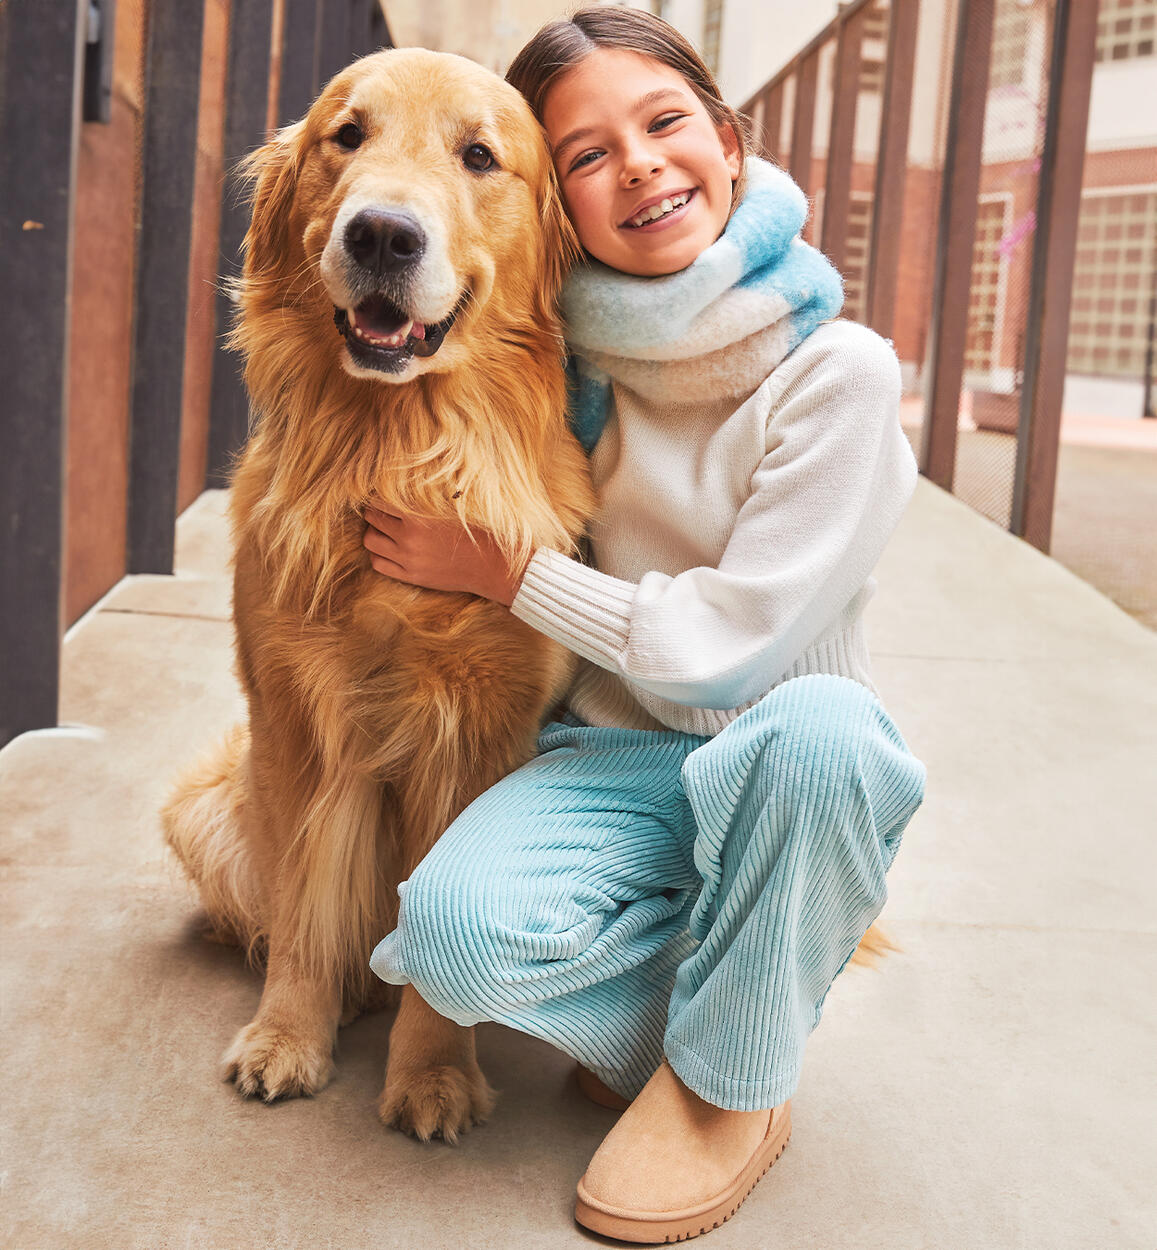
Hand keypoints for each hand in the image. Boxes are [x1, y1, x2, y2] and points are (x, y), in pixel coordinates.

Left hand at [362, 507, 527, 606]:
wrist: (493, 563)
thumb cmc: (477, 527)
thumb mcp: (453, 503)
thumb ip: (427, 492)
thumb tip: (404, 473)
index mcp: (418, 515)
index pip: (379, 499)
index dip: (380, 494)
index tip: (385, 494)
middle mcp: (408, 537)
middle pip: (372, 518)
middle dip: (376, 511)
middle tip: (386, 510)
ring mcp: (408, 559)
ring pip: (370, 542)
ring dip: (374, 532)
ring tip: (386, 529)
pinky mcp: (411, 576)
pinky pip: (378, 564)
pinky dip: (379, 554)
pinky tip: (391, 548)